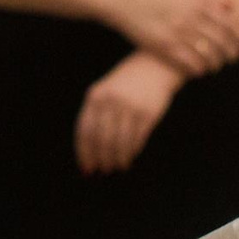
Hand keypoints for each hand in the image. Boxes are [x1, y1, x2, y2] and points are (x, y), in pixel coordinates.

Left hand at [76, 50, 181, 174]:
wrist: (154, 67)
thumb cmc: (125, 83)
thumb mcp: (104, 92)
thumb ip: (95, 115)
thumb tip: (89, 148)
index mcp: (94, 97)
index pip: (84, 131)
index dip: (84, 152)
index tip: (86, 168)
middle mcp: (110, 102)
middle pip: (101, 139)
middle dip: (100, 158)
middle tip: (102, 171)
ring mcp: (130, 107)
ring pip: (119, 142)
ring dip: (117, 158)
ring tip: (117, 167)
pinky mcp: (148, 113)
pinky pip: (137, 139)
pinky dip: (132, 152)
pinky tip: (129, 158)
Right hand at [103, 0, 238, 78]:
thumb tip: (231, 4)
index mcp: (200, 1)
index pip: (232, 24)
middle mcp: (193, 17)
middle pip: (223, 42)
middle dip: (231, 54)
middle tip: (231, 59)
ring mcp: (179, 32)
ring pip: (209, 55)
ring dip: (215, 64)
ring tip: (214, 67)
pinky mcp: (164, 45)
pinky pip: (190, 62)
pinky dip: (198, 69)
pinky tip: (198, 71)